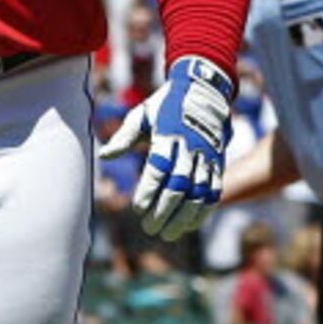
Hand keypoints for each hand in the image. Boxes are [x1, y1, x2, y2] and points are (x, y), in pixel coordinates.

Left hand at [97, 57, 235, 241]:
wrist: (205, 89)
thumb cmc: (165, 105)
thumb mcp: (142, 114)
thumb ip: (124, 137)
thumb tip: (104, 155)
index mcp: (169, 135)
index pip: (159, 169)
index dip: (149, 190)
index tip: (138, 208)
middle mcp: (191, 147)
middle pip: (179, 185)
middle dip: (164, 210)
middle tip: (149, 228)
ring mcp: (207, 156)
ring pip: (199, 192)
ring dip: (184, 216)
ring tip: (168, 233)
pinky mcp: (218, 162)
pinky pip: (214, 190)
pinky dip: (204, 210)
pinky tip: (190, 225)